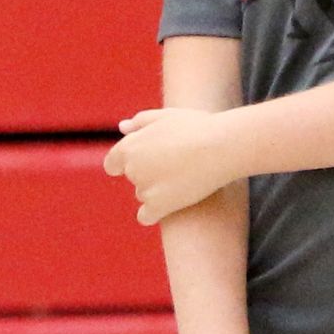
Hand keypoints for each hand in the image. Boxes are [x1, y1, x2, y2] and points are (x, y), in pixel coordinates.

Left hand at [106, 105, 250, 223]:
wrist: (222, 146)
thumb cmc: (197, 127)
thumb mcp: (166, 116)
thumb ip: (141, 122)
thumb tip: (122, 128)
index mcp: (128, 147)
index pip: (112, 164)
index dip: (126, 164)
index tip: (146, 164)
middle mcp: (132, 168)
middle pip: (134, 178)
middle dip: (149, 174)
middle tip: (176, 166)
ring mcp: (144, 188)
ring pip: (143, 195)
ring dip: (157, 192)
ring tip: (184, 179)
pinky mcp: (159, 205)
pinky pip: (146, 216)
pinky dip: (154, 214)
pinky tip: (168, 208)